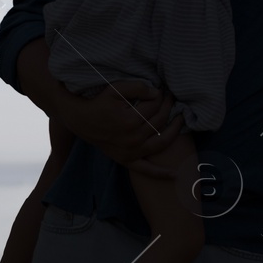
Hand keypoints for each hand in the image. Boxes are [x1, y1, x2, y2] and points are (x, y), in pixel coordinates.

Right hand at [56, 80, 181, 163]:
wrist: (81, 120)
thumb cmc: (100, 102)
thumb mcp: (115, 89)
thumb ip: (138, 88)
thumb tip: (158, 93)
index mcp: (130, 121)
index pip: (155, 106)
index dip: (161, 96)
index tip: (163, 90)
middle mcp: (132, 139)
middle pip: (160, 121)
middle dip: (168, 107)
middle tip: (172, 98)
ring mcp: (130, 152)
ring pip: (161, 143)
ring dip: (175, 131)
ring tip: (181, 119)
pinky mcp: (126, 160)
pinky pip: (146, 169)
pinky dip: (160, 174)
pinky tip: (175, 175)